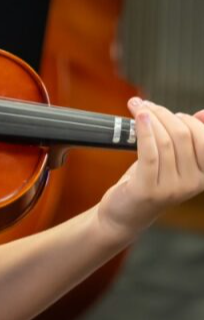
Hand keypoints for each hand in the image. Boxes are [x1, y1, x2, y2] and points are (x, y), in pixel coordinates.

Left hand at [98, 98, 203, 237]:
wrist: (124, 214)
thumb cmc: (148, 182)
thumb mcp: (172, 161)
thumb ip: (189, 140)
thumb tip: (203, 114)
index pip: (203, 137)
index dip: (185, 118)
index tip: (165, 111)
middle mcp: (193, 184)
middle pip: (183, 135)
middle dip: (163, 114)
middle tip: (145, 105)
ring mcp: (172, 189)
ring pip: (165, 142)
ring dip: (149, 118)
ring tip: (137, 107)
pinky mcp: (148, 189)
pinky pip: (149, 153)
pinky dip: (144, 131)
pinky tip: (138, 117)